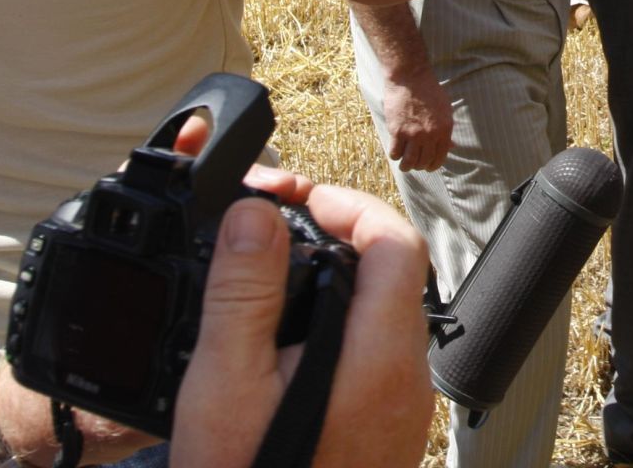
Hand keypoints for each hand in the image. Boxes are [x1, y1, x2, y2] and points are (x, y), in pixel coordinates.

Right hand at [170, 183, 433, 467]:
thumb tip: (256, 213)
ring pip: (382, 313)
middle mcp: (406, 381)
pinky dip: (336, 324)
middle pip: (391, 273)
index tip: (292, 199)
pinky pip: (373, 355)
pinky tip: (283, 336)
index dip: (345, 204)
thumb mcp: (226, 384)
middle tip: (269, 224)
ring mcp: (403, 411)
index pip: (393, 243)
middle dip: (332, 233)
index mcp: (378, 359)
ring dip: (332, 278)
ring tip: (266, 273)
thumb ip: (244, 292)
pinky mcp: (388, 433)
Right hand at [383, 62, 454, 171]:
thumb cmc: (429, 91)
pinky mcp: (397, 131)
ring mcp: (413, 134)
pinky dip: (395, 155)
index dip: (433, 165)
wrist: (410, 77)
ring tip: (404, 163)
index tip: (427, 165)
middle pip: (424, 162)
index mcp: (444, 130)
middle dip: (419, 166)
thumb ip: (446, 130)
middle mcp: (430, 135)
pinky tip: (395, 150)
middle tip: (414, 163)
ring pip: (409, 162)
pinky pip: (395, 153)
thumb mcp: (445, 109)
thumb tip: (452, 147)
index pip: (440, 157)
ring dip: (406, 166)